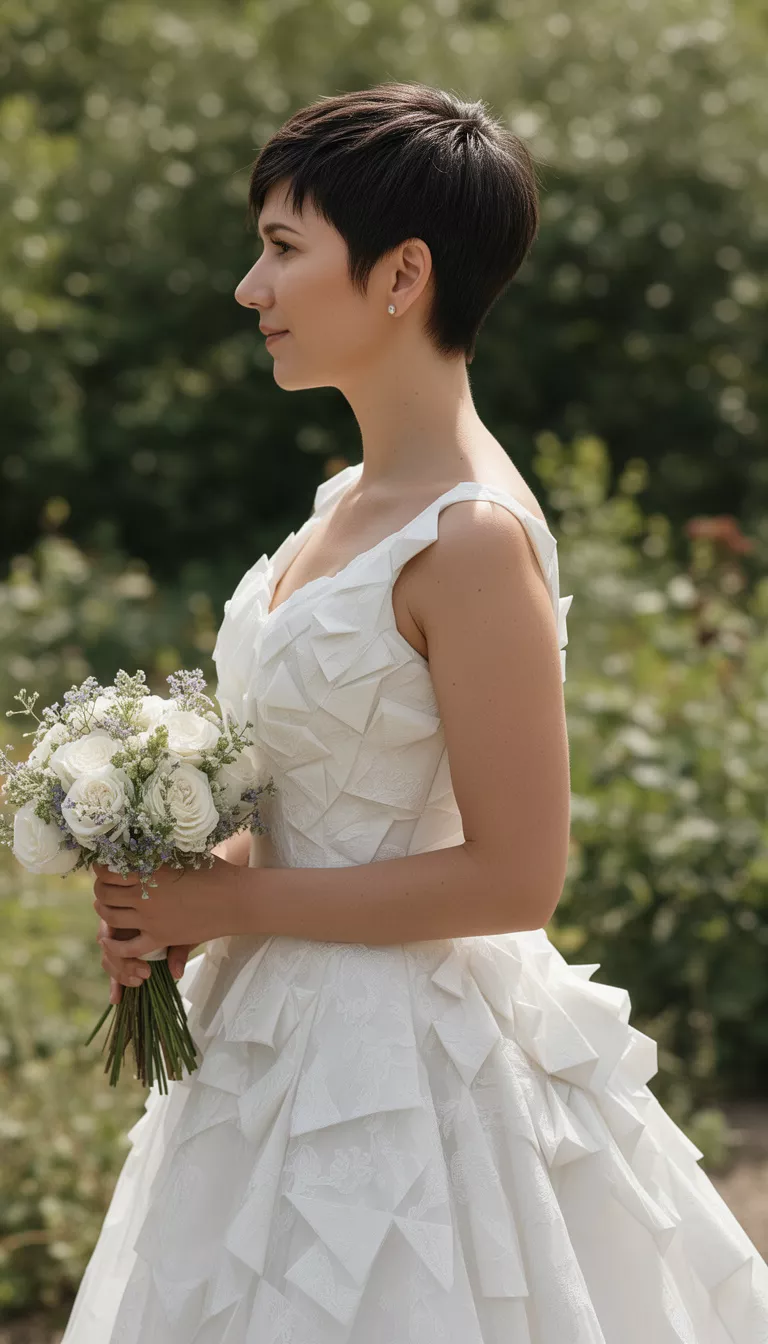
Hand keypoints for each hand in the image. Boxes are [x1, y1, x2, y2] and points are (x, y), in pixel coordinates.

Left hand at [92, 856, 243, 967]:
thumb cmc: (213, 871)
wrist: (235, 899)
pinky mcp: (160, 938)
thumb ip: (158, 855)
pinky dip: (113, 946)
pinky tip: (108, 940)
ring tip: (104, 905)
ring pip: (111, 918)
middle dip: (99, 889)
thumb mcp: (184, 857)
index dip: (101, 868)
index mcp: (149, 871)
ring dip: (103, 911)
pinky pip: (127, 948)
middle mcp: (145, 895)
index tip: (102, 866)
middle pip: (105, 894)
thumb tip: (138, 842)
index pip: (109, 870)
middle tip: (103, 885)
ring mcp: (151, 919)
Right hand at [95, 916, 196, 1004]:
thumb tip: (176, 972)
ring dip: (121, 975)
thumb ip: (178, 948)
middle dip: (124, 966)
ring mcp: (120, 941)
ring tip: (138, 984)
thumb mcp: (185, 930)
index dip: (125, 953)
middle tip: (145, 976)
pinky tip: (116, 999)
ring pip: (110, 960)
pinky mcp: (124, 955)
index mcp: (130, 913)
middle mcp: (120, 926)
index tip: (147, 970)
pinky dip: (116, 985)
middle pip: (109, 949)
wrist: (192, 914)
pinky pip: (115, 969)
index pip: (113, 934)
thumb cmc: (185, 917)